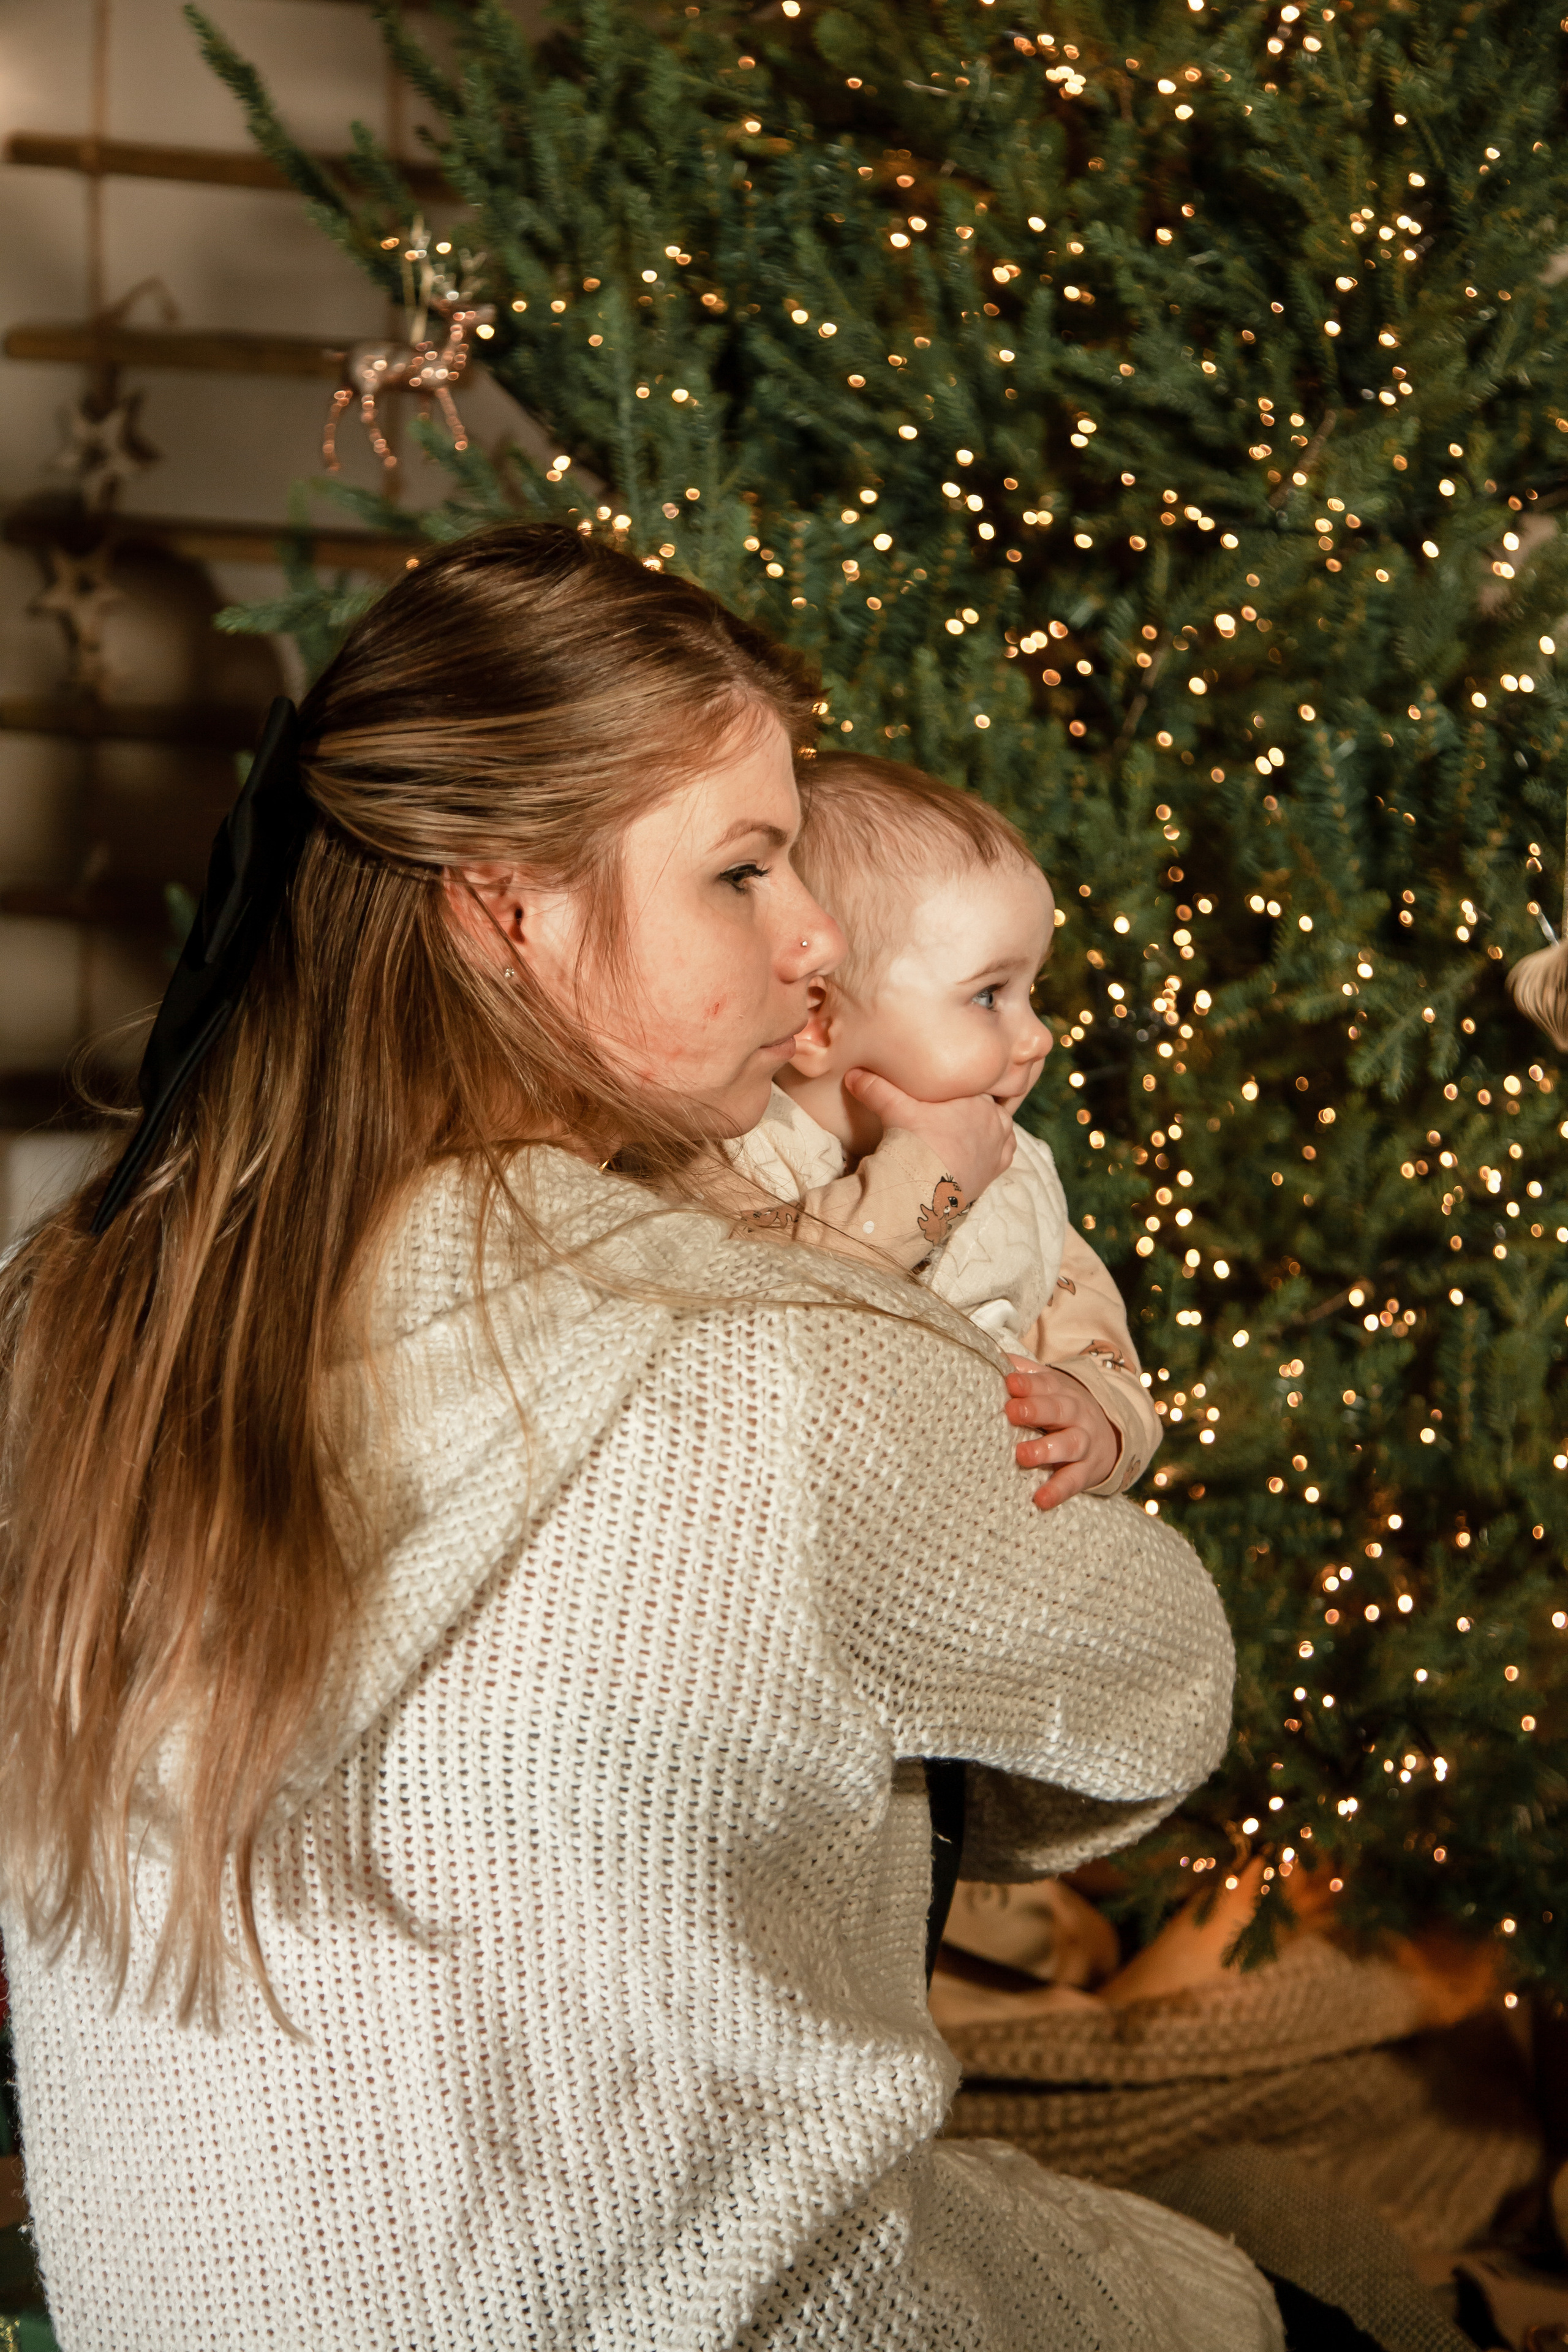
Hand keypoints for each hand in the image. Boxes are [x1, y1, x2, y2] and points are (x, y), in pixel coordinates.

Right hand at [843, 1068, 1015, 1200]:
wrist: (924, 1186)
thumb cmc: (914, 1141)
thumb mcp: (893, 1109)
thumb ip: (875, 1088)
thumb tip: (853, 1074)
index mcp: (976, 1097)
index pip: (973, 1084)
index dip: (959, 1088)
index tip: (946, 1095)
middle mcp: (994, 1118)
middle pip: (987, 1104)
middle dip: (972, 1107)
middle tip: (953, 1114)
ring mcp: (999, 1144)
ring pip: (1000, 1126)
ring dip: (987, 1126)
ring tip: (967, 1130)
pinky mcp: (997, 1168)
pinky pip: (1005, 1151)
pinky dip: (995, 1149)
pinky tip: (982, 1149)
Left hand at [1004, 1360, 1119, 1509]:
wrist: (1110, 1434)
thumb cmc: (1061, 1408)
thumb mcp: (1049, 1385)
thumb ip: (1023, 1371)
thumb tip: (990, 1353)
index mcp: (1061, 1391)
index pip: (1046, 1384)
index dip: (1028, 1384)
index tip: (1010, 1383)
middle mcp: (1075, 1415)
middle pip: (1059, 1409)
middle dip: (1036, 1410)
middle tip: (1012, 1411)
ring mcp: (1084, 1443)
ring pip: (1069, 1444)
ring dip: (1046, 1450)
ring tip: (1022, 1456)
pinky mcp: (1087, 1471)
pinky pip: (1074, 1481)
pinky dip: (1058, 1490)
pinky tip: (1040, 1500)